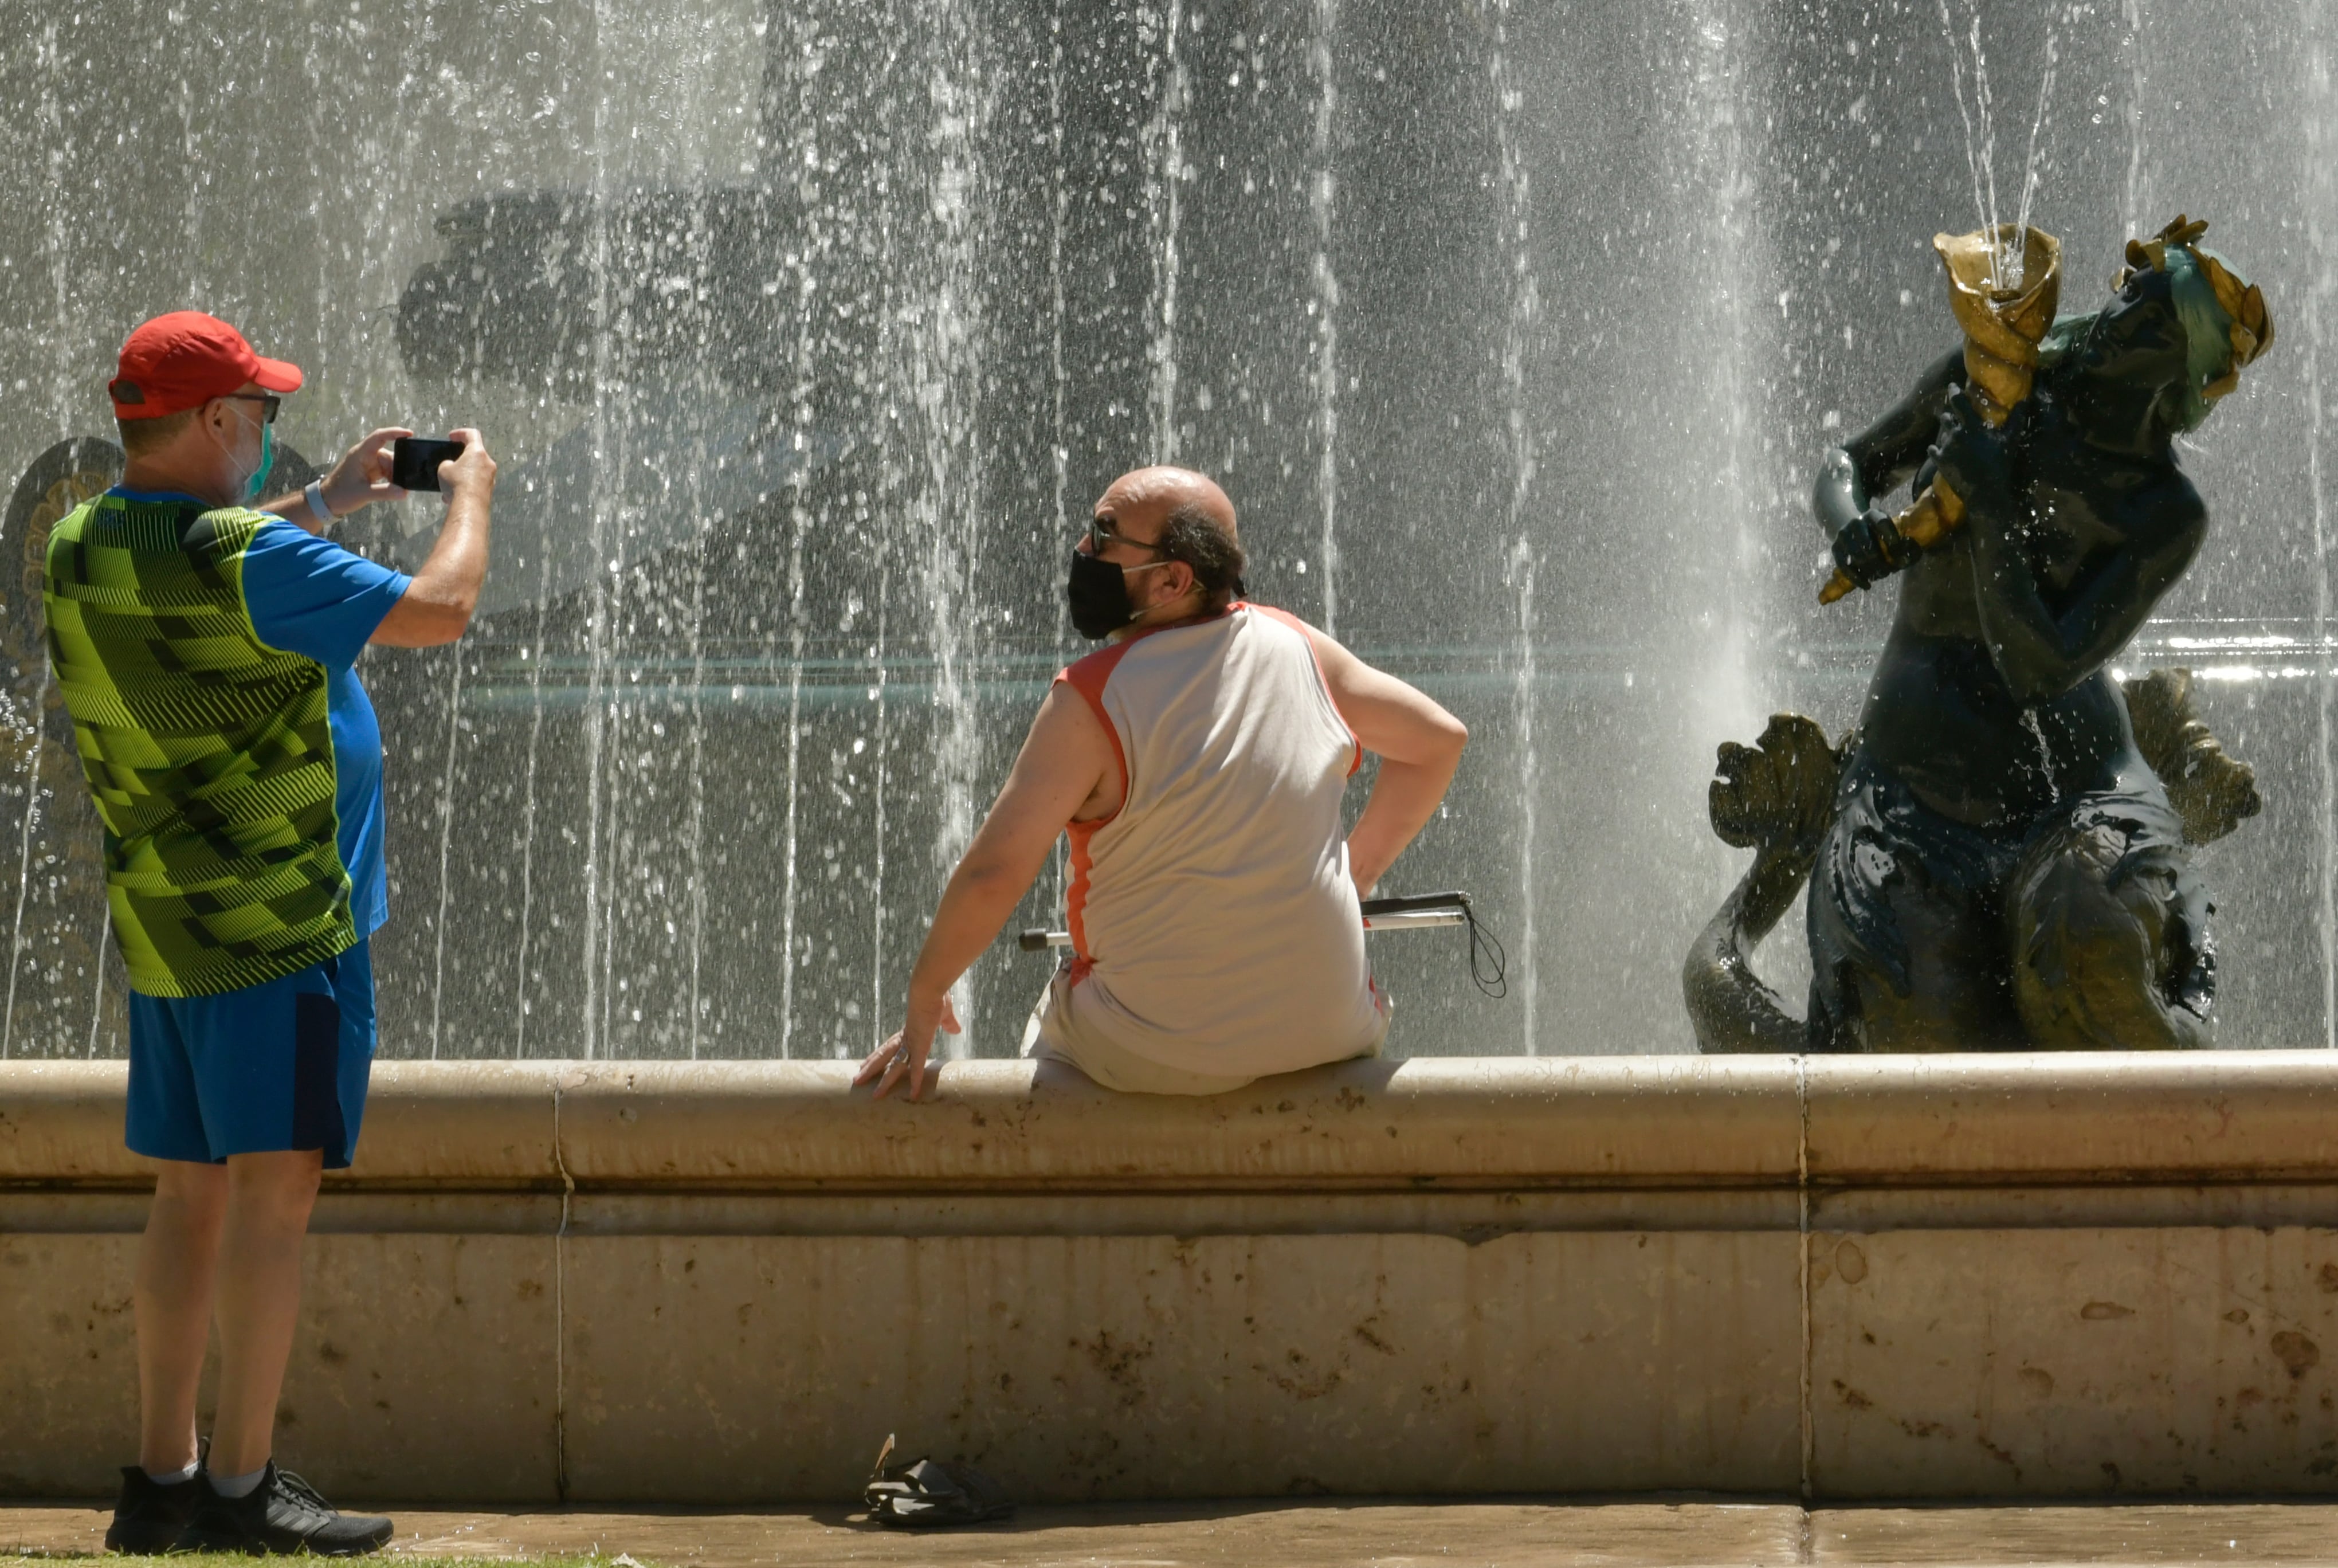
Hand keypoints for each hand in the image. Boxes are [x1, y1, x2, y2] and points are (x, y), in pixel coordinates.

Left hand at [321, 427, 413, 514]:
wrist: (327, 501)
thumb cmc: (341, 494)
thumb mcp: (364, 494)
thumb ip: (385, 492)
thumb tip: (404, 492)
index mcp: (361, 454)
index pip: (379, 437)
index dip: (395, 433)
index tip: (410, 434)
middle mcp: (365, 456)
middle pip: (389, 455)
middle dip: (399, 467)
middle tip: (405, 481)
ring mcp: (368, 464)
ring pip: (389, 464)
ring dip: (395, 475)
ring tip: (399, 489)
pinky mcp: (370, 472)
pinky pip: (386, 471)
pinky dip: (392, 479)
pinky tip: (395, 488)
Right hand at [440, 427, 495, 500]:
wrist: (469, 507)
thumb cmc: (457, 484)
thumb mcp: (444, 468)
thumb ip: (447, 462)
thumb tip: (451, 466)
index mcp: (478, 452)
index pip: (472, 434)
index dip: (460, 433)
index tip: (452, 437)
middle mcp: (488, 463)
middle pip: (475, 454)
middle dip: (460, 458)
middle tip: (450, 463)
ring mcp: (491, 477)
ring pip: (475, 470)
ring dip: (462, 474)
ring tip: (448, 484)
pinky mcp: (489, 489)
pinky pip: (476, 483)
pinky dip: (465, 486)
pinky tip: (453, 496)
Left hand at [855, 992, 961, 1101]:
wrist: (930, 990)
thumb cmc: (936, 997)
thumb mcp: (944, 1014)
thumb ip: (949, 1023)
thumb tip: (956, 1029)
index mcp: (909, 1030)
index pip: (889, 1046)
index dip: (878, 1055)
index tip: (866, 1063)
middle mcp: (906, 1038)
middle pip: (883, 1057)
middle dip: (870, 1069)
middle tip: (857, 1080)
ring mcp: (911, 1043)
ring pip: (893, 1066)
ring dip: (883, 1080)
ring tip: (873, 1095)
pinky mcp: (921, 1045)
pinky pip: (917, 1068)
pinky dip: (915, 1081)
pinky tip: (913, 1094)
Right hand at [1830, 506, 1907, 589]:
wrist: (1852, 529)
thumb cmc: (1877, 534)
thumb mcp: (1888, 530)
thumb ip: (1898, 543)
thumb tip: (1906, 562)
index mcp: (1873, 515)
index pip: (1883, 525)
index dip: (1894, 541)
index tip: (1903, 557)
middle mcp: (1856, 522)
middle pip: (1869, 546)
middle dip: (1881, 562)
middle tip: (1890, 571)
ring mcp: (1843, 534)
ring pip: (1858, 558)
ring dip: (1871, 571)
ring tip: (1880, 576)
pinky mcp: (1835, 547)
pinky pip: (1844, 567)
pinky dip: (1857, 579)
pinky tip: (1867, 585)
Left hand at [1926, 387, 2015, 510]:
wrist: (1985, 490)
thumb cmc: (2000, 464)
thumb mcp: (2010, 440)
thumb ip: (2017, 419)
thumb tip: (2025, 400)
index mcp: (1971, 426)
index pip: (1959, 402)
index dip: (1954, 392)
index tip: (1952, 387)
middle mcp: (1955, 434)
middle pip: (1946, 417)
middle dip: (1949, 414)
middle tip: (1952, 413)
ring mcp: (1946, 448)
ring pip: (1941, 433)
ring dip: (1946, 431)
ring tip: (1950, 433)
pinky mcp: (1939, 461)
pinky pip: (1933, 449)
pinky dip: (1937, 448)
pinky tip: (1940, 449)